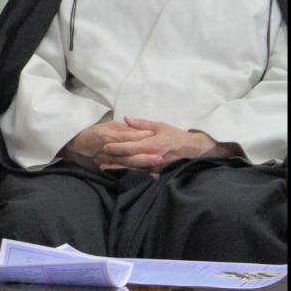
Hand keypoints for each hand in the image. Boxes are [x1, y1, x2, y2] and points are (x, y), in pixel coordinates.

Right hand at [59, 119, 154, 170]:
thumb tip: (140, 130)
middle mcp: (107, 149)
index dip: (141, 136)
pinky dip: (133, 174)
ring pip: (126, 165)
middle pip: (128, 154)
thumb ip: (124, 128)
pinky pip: (121, 172)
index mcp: (108, 135)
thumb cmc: (93, 133)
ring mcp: (106, 161)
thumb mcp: (107, 125)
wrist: (74, 146)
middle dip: (144, 156)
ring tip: (155, 171)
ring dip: (141, 168)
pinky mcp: (105, 168)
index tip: (154, 135)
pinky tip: (145, 177)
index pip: (127, 135)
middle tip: (160, 157)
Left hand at [98, 116, 234, 172]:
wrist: (191, 149)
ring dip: (117, 168)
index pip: (131, 147)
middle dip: (114, 158)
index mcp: (153, 145)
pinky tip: (117, 172)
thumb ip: (142, 124)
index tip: (105, 145)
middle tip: (99, 157)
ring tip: (102, 167)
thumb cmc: (174, 135)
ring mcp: (154, 166)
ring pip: (132, 168)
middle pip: (129, 160)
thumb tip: (126, 118)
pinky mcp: (155, 171)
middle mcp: (152, 157)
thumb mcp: (159, 126)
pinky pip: (139, 172)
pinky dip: (127, 172)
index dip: (117, 147)